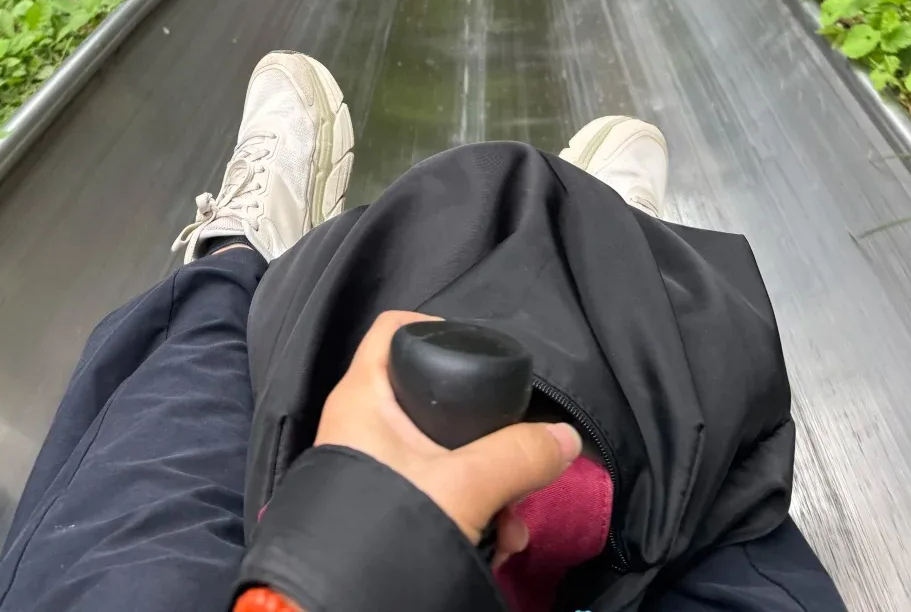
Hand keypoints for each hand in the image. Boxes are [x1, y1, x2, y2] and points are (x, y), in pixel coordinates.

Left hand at [315, 310, 580, 567]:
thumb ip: (519, 456)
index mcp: (365, 396)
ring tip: (512, 524)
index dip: (435, 326)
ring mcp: (374, 467)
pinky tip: (499, 545)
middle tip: (515, 461)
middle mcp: (364, 424)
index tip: (480, 352)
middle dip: (485, 434)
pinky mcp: (385, 506)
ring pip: (442, 452)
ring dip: (487, 484)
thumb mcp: (464, 485)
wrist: (344, 607)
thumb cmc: (390, 522)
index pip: (394, 329)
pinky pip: (435, 490)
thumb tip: (566, 437)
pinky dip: (470, 511)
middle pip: (433, 397)